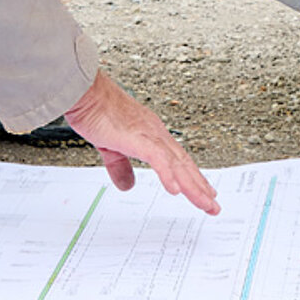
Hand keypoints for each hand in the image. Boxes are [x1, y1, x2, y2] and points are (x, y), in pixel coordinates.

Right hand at [64, 71, 219, 214]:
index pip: (178, 160)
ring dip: (192, 185)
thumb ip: (120, 167)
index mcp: (151, 135)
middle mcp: (156, 134)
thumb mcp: (111, 148)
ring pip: (177, 164)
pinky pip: (158, 158)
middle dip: (200, 186)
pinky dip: (168, 174)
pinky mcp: (138, 137)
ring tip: (205, 202)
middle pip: (184, 164)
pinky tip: (176, 189)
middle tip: (212, 205)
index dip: (192, 177)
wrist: (86, 93)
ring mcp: (149, 135)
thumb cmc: (97, 111)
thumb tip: (127, 185)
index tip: (204, 190)